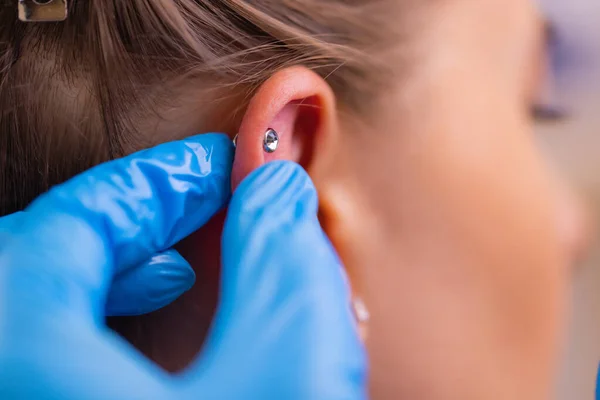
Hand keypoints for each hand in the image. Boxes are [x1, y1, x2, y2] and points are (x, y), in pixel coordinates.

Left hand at [0, 130, 364, 398]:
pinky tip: (160, 342)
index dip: (153, 181)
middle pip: (35, 262)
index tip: (215, 164)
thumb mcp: (288, 364)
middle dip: (131, 219)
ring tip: (179, 266)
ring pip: (37, 315)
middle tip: (202, 201)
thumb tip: (277, 186)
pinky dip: (100, 336)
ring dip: (113, 275)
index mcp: (29, 362)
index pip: (66, 227)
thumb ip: (279, 255)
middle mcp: (12, 385)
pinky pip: (51, 363)